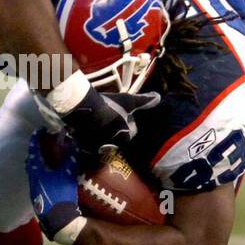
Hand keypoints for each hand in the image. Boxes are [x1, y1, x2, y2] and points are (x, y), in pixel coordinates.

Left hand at [26, 130, 85, 244]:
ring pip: (33, 173)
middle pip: (30, 162)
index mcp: (37, 172)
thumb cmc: (62, 196)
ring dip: (38, 165)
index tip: (38, 131)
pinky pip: (37, 182)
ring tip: (46, 160)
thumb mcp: (68, 175)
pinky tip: (49, 178)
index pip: (34, 151)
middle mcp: (32, 180)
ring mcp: (34, 191)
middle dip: (35, 152)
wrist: (59, 221)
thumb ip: (72, 158)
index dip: (36, 140)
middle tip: (41, 145)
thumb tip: (75, 142)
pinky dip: (41, 175)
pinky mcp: (38, 199)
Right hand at [41, 70, 159, 156]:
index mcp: (126, 136)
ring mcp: (98, 147)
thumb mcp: (128, 101)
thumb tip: (158, 97)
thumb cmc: (110, 106)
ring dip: (101, 135)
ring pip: (102, 142)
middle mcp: (113, 145)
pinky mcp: (85, 146)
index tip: (121, 115)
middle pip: (116, 139)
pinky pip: (88, 145)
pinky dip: (88, 138)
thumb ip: (144, 101)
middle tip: (108, 120)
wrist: (85, 110)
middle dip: (114, 132)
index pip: (130, 132)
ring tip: (96, 123)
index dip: (127, 123)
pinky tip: (85, 128)